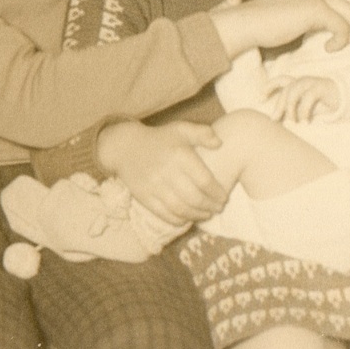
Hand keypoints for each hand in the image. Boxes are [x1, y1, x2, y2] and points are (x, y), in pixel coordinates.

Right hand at [96, 120, 227, 225]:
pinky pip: (165, 214)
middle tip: (218, 209)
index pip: (204, 180)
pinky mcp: (145, 197)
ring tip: (206, 215)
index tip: (224, 197)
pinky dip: (179, 220)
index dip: (217, 193)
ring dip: (197, 215)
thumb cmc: (159, 139)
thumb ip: (202, 133)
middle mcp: (168, 172)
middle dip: (210, 207)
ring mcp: (155, 187)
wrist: (126, 147)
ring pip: (181, 209)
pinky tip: (188, 218)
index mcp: (180, 155)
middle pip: (195, 198)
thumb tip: (219, 143)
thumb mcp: (180, 129)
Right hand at [210, 0, 349, 57]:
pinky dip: (341, 41)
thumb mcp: (296, 8)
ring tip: (336, 45)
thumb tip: (334, 16)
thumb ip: (315, 7)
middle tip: (348, 40)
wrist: (247, 22)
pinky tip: (329, 48)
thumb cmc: (267, 21)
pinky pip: (343, 26)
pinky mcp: (316, 9)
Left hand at [265, 76, 339, 122]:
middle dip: (278, 105)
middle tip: (274, 119)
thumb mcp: (306, 107)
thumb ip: (294, 111)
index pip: (280, 80)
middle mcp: (302, 81)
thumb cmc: (323, 104)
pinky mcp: (320, 87)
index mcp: (298, 84)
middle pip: (285, 91)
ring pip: (293, 92)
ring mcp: (311, 83)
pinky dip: (304, 111)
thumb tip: (278, 122)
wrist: (346, 98)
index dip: (269, 86)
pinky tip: (305, 122)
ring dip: (290, 109)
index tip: (260, 97)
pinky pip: (308, 98)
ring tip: (292, 123)